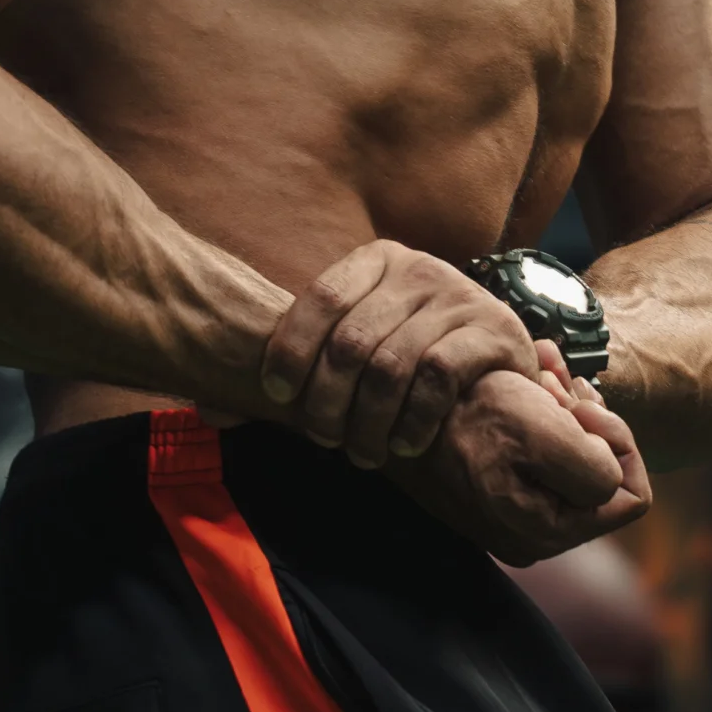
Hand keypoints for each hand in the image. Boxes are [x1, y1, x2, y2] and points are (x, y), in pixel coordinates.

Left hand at [257, 240, 546, 466]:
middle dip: (327, 402)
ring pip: (391, 366)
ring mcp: (458, 296)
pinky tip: (404, 445)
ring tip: (362, 453)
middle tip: (323, 440)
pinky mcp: (494, 330)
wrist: (500, 356)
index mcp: (377, 259)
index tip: (274, 397)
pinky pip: (438, 378)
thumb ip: (297, 366)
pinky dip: (413, 420)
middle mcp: (418, 268)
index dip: (290, 349)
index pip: (320, 298)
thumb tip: (211, 409)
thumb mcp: (359, 340)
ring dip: (368, 422)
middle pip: (351, 341)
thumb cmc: (411, 352)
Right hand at [386, 367, 652, 565]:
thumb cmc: (463, 412)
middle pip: (602, 472)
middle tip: (558, 382)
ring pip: (574, 454)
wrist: (395, 400)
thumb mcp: (539, 432)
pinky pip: (544, 447)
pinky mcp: (497, 483)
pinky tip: (528, 379)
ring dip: (567, 406)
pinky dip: (544, 408)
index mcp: (547, 530)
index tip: (581, 404)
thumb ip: (593, 468)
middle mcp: (532, 531)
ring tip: (541, 371)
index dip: (617, 441)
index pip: (631, 495)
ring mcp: (514, 509)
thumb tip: (612, 475)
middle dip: (588, 419)